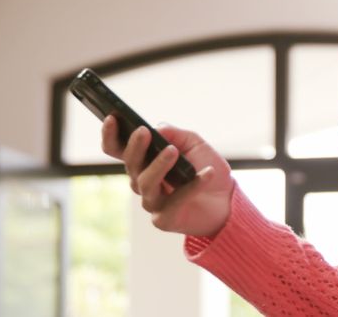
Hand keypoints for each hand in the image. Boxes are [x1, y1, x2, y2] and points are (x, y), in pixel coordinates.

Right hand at [101, 116, 233, 236]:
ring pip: (146, 183)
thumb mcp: (195, 144)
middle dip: (135, 147)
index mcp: (144, 160)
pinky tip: (207, 173)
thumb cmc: (206, 167)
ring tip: (173, 150)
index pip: (118, 149)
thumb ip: (175, 134)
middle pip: (131, 165)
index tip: (111, 118)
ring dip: (159, 165)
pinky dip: (193, 186)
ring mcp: (151, 201)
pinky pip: (175, 201)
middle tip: (143, 132)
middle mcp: (142, 180)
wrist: (226, 198)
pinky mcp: (164, 218)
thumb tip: (157, 127)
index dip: (110, 135)